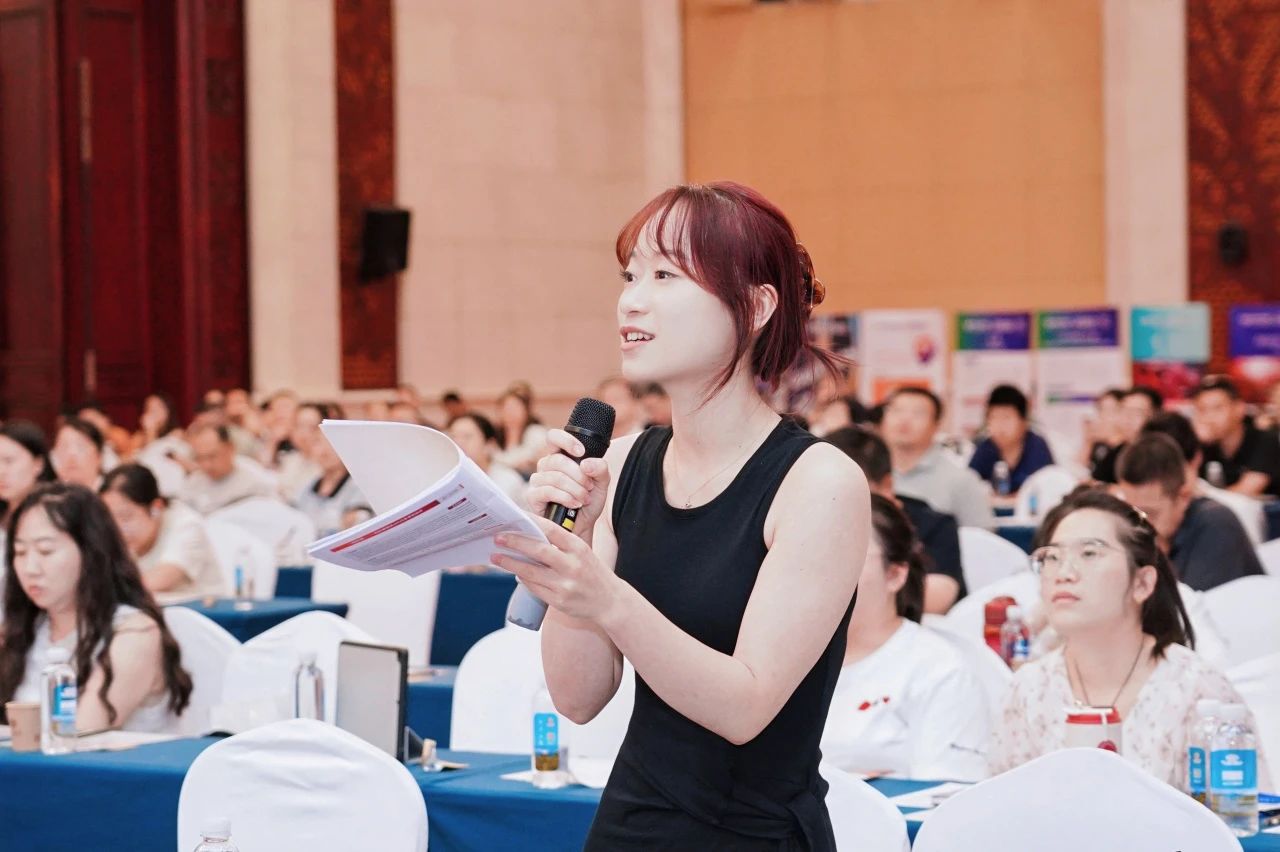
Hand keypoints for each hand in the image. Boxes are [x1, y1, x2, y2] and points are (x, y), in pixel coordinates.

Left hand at [492, 516, 621, 621]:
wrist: (609, 601)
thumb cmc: (592, 572)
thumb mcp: (583, 552)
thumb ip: (561, 544)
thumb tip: (530, 535)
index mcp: (579, 548)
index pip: (552, 530)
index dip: (532, 522)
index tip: (516, 516)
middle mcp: (572, 566)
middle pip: (539, 551)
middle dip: (516, 542)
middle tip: (498, 537)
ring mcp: (565, 585)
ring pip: (531, 572)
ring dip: (511, 563)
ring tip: (495, 557)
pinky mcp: (559, 601)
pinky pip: (534, 588)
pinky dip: (522, 579)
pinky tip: (515, 572)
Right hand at [526, 429, 609, 542]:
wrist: (582, 527)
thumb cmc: (587, 503)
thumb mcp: (601, 484)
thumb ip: (600, 469)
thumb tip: (585, 464)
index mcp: (560, 457)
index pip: (553, 437)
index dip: (566, 441)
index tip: (581, 452)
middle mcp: (546, 466)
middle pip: (558, 460)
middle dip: (578, 475)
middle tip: (589, 487)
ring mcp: (537, 481)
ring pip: (555, 477)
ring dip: (574, 489)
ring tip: (584, 499)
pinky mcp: (532, 496)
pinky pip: (547, 491)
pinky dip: (565, 497)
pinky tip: (574, 504)